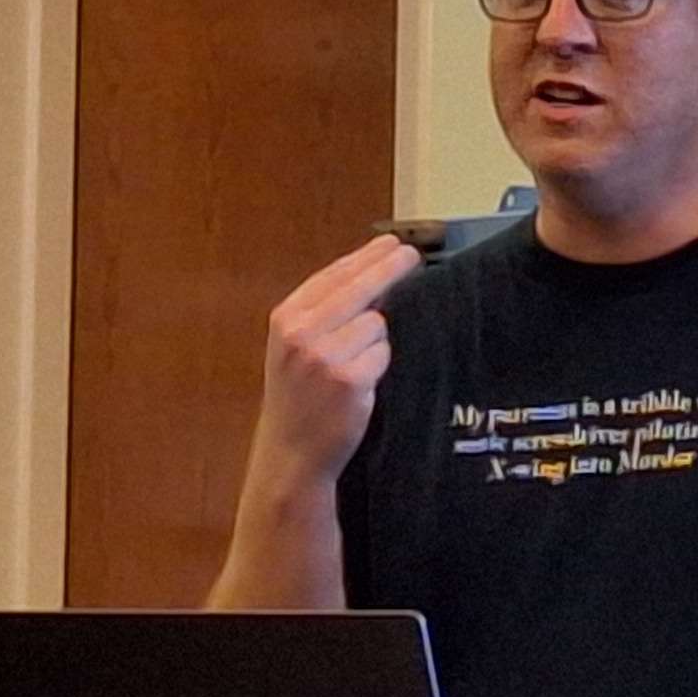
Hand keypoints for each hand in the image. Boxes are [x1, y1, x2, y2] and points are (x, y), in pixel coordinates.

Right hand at [250, 235, 420, 488]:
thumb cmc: (298, 398)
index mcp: (286, 319)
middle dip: (389, 267)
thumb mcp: (294, 348)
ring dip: (375, 342)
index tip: (389, 243)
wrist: (291, 453)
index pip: (332, 275)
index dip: (364, 257)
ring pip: (376, 324)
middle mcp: (302, 333)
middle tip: (412, 255)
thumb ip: (322, 313)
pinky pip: (383, 354)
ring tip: (354, 367)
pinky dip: (379, 366)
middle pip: (359, 287)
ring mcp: (325, 356)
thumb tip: (371, 275)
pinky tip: (361, 385)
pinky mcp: (350, 380)